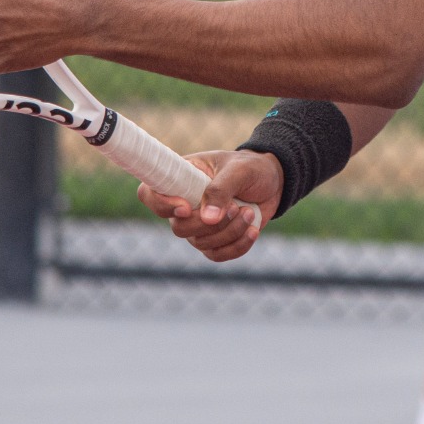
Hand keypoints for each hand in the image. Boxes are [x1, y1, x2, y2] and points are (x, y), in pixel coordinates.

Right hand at [137, 149, 282, 262]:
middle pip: (178, 228)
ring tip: (249, 213)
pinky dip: (237, 246)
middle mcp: (184, 203)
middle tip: (237, 207)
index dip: (161, 204)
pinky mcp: (216, 240)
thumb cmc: (252, 168)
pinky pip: (217, 254)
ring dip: (230, 232)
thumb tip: (207, 220)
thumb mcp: (239, 170)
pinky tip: (253, 230)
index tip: (187, 207)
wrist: (273, 182)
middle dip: (210, 224)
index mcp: (181, 177)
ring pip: (201, 243)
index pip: (149, 193)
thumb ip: (220, 190)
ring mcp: (198, 225)